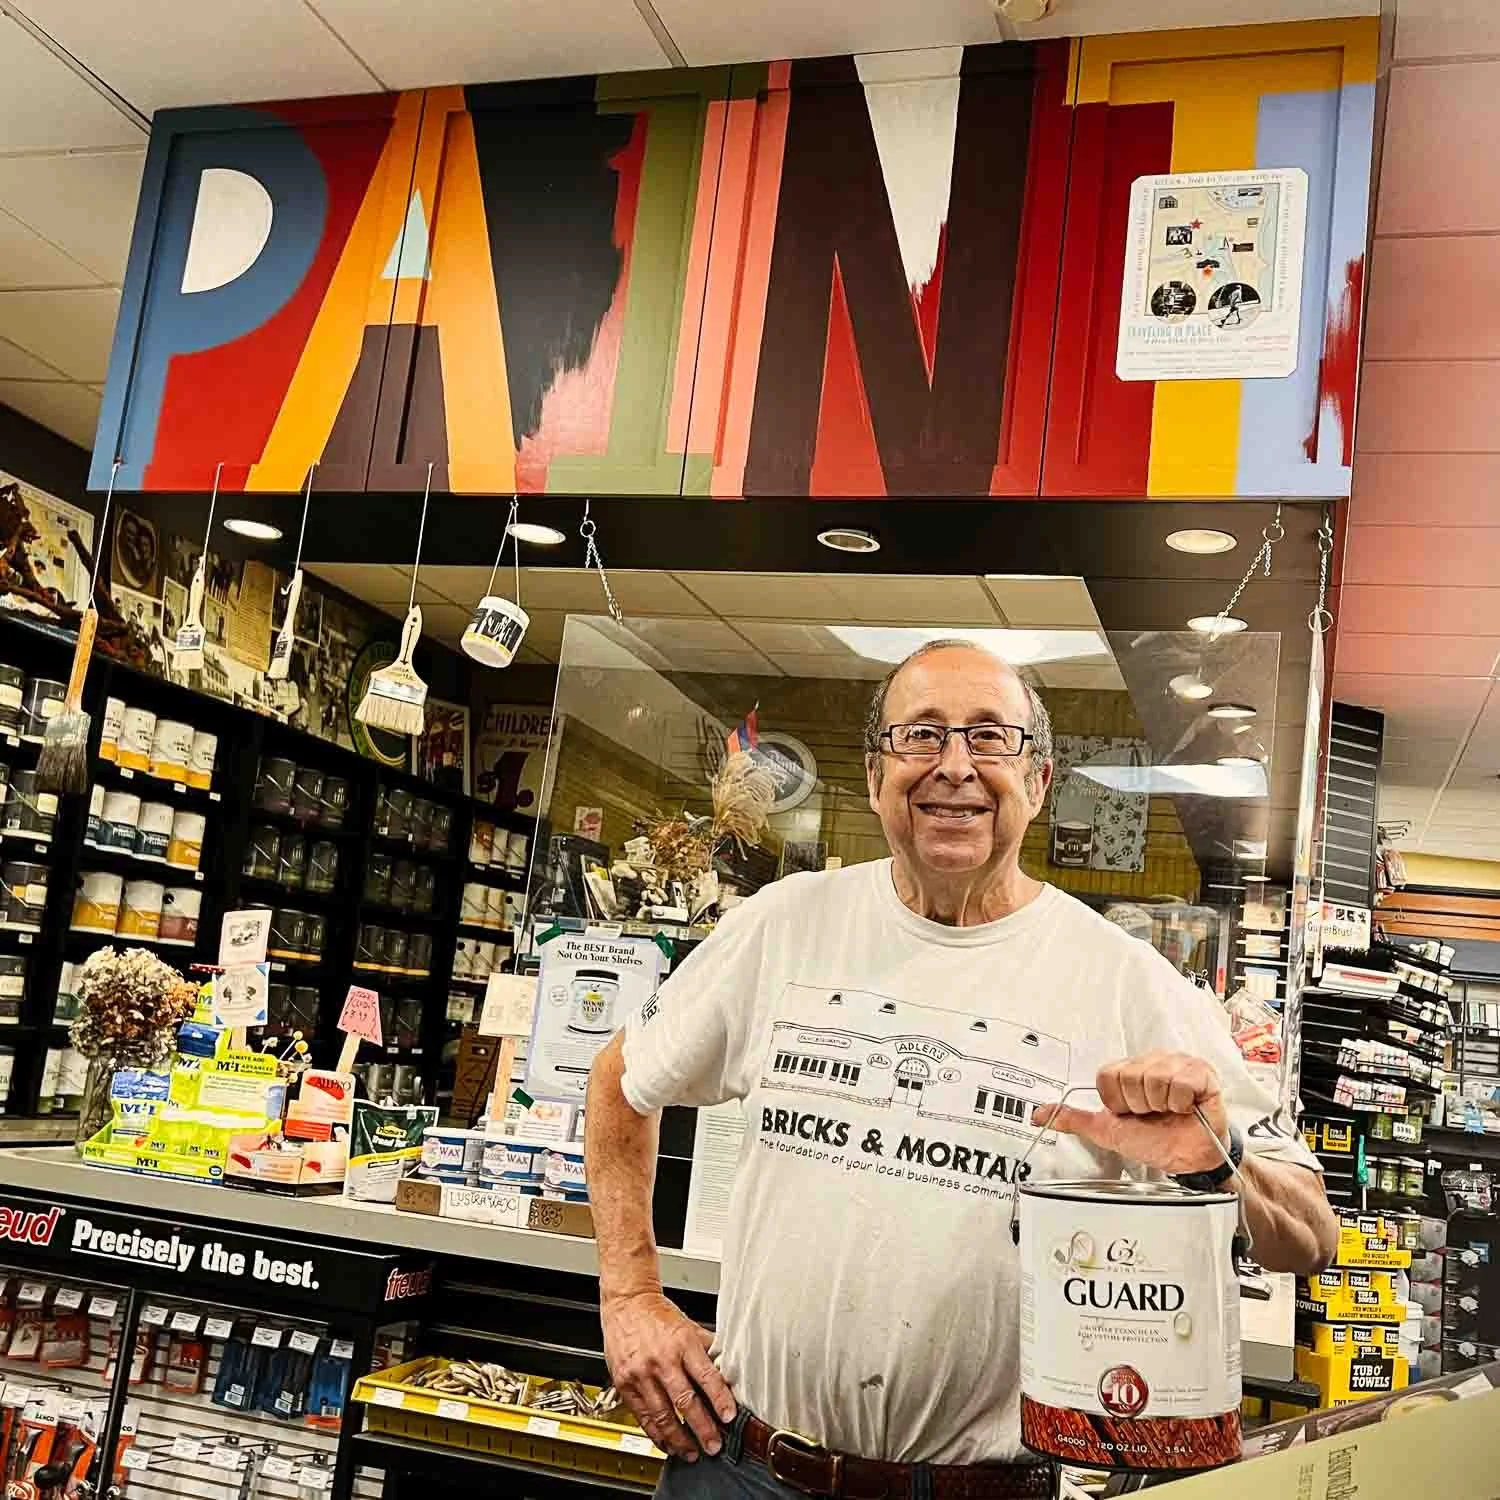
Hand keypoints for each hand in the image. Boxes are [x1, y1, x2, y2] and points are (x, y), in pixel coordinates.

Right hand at [602, 1289, 736, 1460]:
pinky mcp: (625, 1383)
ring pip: (662, 1415)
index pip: (706, 1376)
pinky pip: (642, 1416)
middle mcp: (661, 1359)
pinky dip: (655, 1434)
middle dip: (702, 1428)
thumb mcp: (689, 1325)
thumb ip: (708, 1349)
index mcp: (682, 1342)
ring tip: (691, 1452)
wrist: (626, 1303)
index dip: (719, 1399)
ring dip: (679, 1438)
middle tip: (713, 1445)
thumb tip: (730, 1371)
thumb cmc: (658, 1315)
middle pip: (685, 1401)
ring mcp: (641, 1373)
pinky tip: (666, 1443)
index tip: (729, 1417)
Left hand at [1034, 1052, 1229, 1175]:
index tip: (1131, 1113)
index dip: (1117, 1102)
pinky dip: (1181, 1103)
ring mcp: (1177, 1063)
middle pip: (1129, 1076)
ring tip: (1170, 1111)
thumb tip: (1040, 1114)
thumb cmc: (1156, 1141)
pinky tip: (1186, 1108)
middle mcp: (1152, 1061)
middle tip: (1153, 1113)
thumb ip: (1074, 1119)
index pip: (1107, 1076)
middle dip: (1140, 1105)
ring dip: (1161, 1105)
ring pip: (1154, 1078)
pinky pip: (1180, 1083)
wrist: (1189, 1159)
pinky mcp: (1201, 1072)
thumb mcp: (1108, 1131)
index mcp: (1128, 1070)